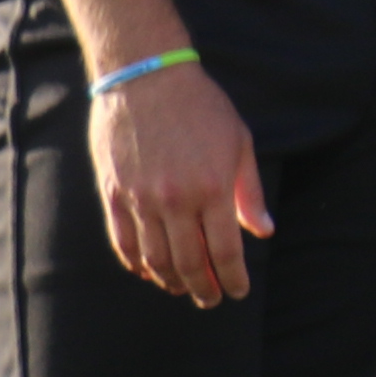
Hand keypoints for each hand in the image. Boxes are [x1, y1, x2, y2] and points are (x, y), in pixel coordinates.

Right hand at [92, 62, 272, 305]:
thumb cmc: (200, 106)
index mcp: (213, 188)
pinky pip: (123, 240)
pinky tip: (148, 272)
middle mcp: (176, 199)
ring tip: (182, 289)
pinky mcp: (113, 192)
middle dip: (203, 288)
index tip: (238, 292)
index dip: (233, 278)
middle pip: (189, 262)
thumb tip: (262, 231)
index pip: (224, 251)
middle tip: (211, 300)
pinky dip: (135, 263)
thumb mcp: (239, 142)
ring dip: (170, 281)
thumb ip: (249, 192)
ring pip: (154, 258)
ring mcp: (140, 198)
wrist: (145, 76)